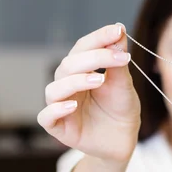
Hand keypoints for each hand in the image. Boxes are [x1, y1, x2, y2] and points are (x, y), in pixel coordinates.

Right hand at [37, 23, 140, 162]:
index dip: (98, 38)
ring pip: (55, 89)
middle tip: (118, 58)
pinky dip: (57, 109)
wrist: (124, 140)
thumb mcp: (124, 85)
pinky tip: (72, 105)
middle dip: (93, 58)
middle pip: (68, 65)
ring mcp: (61, 106)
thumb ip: (118, 62)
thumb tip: (119, 30)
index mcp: (82, 70)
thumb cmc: (121, 110)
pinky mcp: (58, 127)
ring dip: (75, 81)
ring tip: (99, 80)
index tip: (117, 31)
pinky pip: (47, 116)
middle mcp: (68, 85)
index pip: (83, 48)